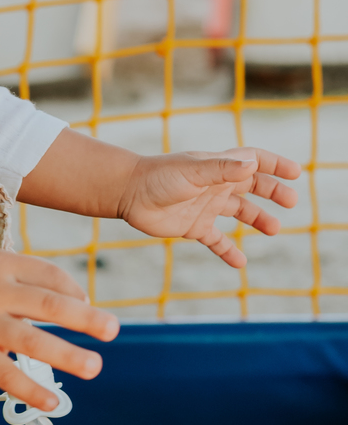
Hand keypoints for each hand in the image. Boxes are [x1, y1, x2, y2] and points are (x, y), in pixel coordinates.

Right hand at [0, 248, 118, 410]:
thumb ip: (28, 276)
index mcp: (2, 264)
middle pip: (48, 304)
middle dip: (85, 318)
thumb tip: (78, 299)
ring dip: (67, 355)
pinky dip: (30, 389)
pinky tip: (53, 401)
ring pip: (31, 341)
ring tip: (94, 367)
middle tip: (112, 329)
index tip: (88, 305)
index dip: (75, 291)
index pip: (49, 275)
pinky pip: (4, 373)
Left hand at [116, 147, 300, 268]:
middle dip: (273, 192)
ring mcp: (205, 206)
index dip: (275, 165)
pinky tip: (240, 263)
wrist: (128, 193)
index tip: (296, 173)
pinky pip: (216, 240)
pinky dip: (228, 251)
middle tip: (290, 202)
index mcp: (218, 168)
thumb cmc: (159, 176)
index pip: (254, 161)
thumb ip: (222, 169)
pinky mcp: (194, 226)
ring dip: (257, 219)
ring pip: (239, 212)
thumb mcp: (193, 171)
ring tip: (274, 229)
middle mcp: (215, 185)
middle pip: (252, 187)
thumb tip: (253, 164)